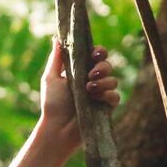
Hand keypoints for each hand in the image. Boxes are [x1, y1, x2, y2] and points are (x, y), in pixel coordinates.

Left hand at [38, 37, 122, 154]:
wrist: (57, 128)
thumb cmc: (52, 104)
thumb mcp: (51, 78)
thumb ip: (56, 59)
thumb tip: (57, 38)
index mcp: (81, 71)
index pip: (96, 55)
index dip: (98, 51)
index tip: (94, 54)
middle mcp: (93, 80)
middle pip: (107, 65)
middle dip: (102, 67)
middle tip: (91, 74)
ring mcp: (101, 94)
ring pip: (113, 79)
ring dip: (103, 81)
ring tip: (88, 89)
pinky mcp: (107, 108)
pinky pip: (115, 96)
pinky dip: (107, 95)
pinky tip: (95, 98)